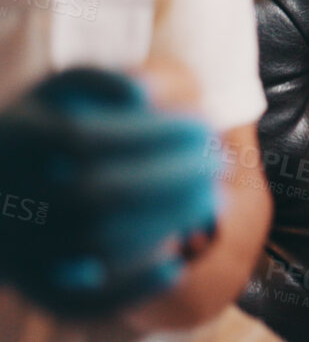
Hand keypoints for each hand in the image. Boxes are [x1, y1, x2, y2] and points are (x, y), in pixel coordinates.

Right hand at [0, 68, 219, 318]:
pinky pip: (81, 299)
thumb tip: (143, 95)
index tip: (206, 123)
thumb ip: (102, 79)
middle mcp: (6, 195)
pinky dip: (132, 285)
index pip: (84, 136)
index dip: (154, 132)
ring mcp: (17, 246)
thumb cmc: (51, 124)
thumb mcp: (63, 89)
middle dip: (172, 178)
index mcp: (13, 138)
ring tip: (212, 198)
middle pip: (96, 193)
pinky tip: (176, 261)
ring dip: (167, 221)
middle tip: (219, 163)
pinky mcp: (34, 285)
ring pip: (95, 244)